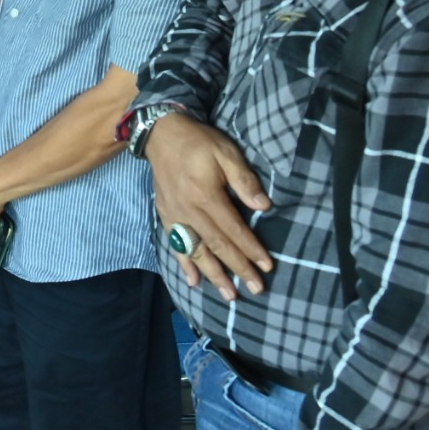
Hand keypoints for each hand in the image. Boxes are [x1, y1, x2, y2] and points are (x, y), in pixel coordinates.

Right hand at [144, 112, 275, 297]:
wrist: (161, 134)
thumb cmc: (199, 142)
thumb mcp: (226, 153)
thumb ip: (244, 180)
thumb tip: (263, 207)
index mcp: (206, 195)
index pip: (233, 229)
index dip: (251, 249)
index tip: (267, 266)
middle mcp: (189, 211)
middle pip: (217, 246)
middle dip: (238, 269)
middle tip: (256, 289)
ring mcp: (175, 216)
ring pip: (196, 251)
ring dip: (213, 274)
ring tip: (228, 294)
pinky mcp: (165, 216)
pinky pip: (176, 245)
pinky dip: (185, 264)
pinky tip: (194, 281)